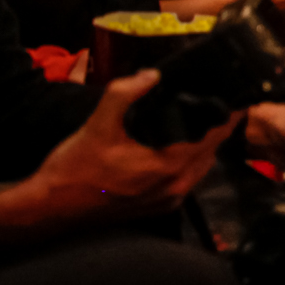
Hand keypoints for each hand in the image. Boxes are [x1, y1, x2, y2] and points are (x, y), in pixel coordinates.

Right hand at [0, 70, 239, 235]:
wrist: (48, 210)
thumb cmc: (72, 170)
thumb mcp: (98, 124)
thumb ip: (126, 93)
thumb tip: (152, 75)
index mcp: (170, 166)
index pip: (218, 133)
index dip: (230, 110)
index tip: (235, 90)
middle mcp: (178, 186)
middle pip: (215, 148)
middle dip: (219, 123)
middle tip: (216, 98)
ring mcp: (171, 199)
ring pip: (204, 164)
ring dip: (205, 142)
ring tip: (200, 116)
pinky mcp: (161, 207)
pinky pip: (189, 178)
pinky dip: (190, 159)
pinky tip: (178, 143)